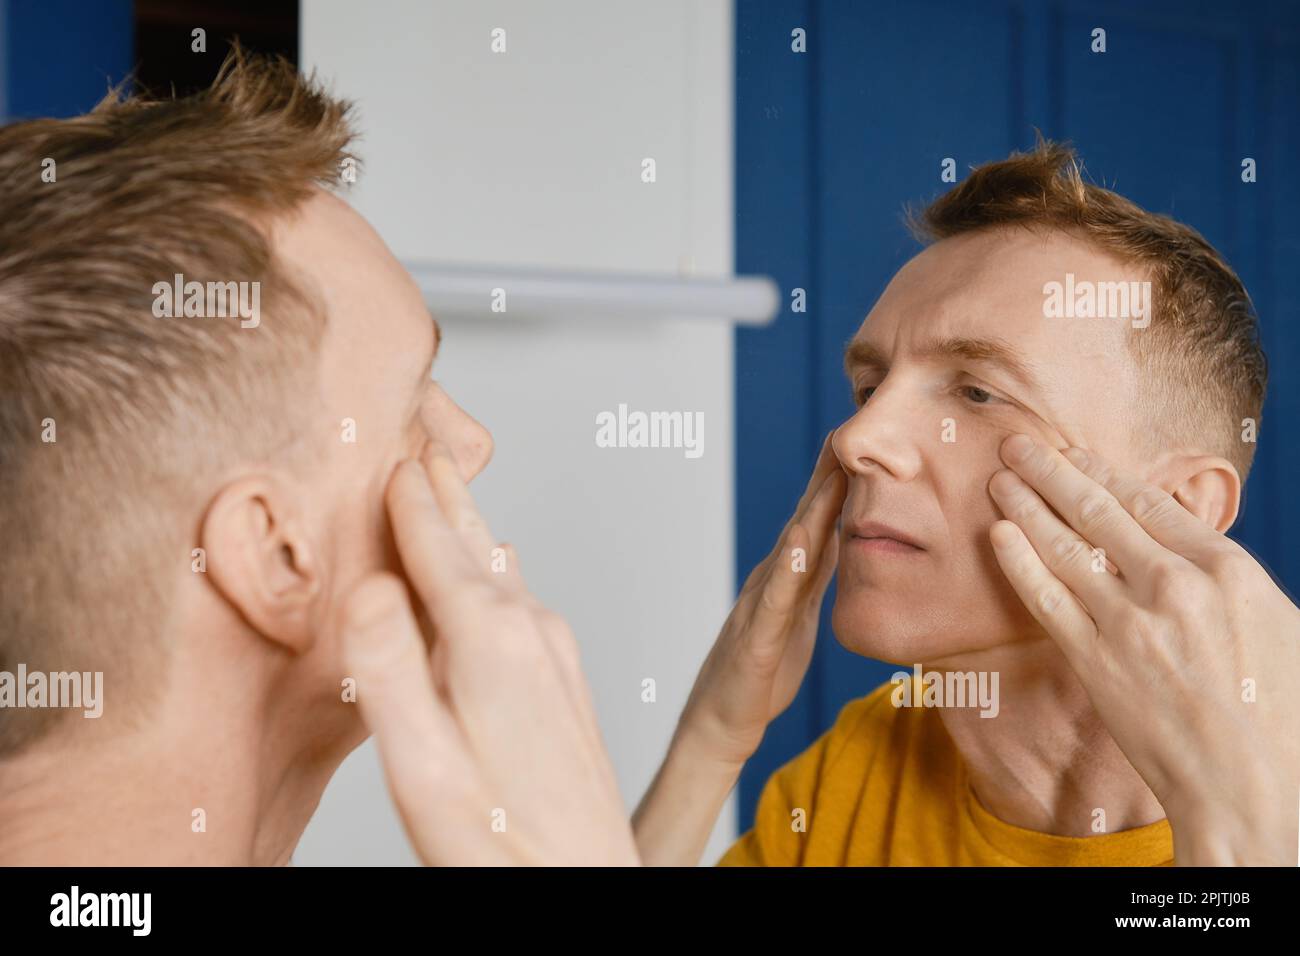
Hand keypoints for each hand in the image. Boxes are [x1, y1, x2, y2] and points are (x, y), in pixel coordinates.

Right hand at [338, 442, 638, 865]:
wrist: (585, 886)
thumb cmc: (497, 844)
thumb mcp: (422, 765)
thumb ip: (391, 669)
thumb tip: (369, 580)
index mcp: (489, 638)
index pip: (433, 540)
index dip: (405, 488)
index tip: (389, 435)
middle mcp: (529, 628)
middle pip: (473, 538)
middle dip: (442, 485)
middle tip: (424, 428)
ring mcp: (553, 650)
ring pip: (497, 563)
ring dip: (466, 521)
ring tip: (444, 481)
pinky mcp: (562, 675)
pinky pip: (518, 594)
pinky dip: (489, 563)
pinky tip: (490, 562)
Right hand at [677, 432, 845, 766]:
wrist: (724, 718)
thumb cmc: (762, 671)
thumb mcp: (798, 615)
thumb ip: (811, 577)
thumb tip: (835, 539)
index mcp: (787, 579)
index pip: (815, 524)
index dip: (833, 485)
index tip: (853, 442)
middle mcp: (772, 584)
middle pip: (800, 523)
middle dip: (821, 480)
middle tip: (840, 434)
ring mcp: (762, 608)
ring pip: (788, 553)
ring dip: (809, 513)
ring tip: (830, 476)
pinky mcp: (758, 640)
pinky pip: (776, 602)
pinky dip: (788, 570)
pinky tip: (802, 546)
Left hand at [987, 433, 1299, 864]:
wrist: (1253, 787)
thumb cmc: (1277, 710)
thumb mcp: (1275, 622)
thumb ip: (1222, 577)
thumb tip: (1184, 546)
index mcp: (1226, 568)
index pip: (1149, 501)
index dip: (1101, 470)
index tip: (1074, 452)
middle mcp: (1174, 585)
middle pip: (1096, 508)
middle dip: (1050, 470)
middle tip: (1017, 444)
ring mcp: (1129, 622)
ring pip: (1063, 545)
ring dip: (1024, 505)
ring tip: (998, 479)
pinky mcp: (1094, 661)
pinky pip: (1045, 598)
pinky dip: (1018, 561)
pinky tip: (998, 534)